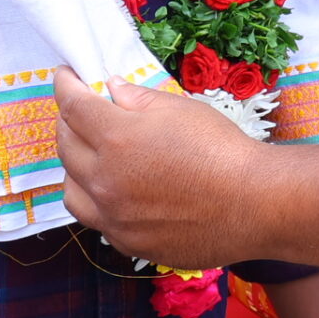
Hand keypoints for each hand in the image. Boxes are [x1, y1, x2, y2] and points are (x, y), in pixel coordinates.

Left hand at [55, 68, 267, 268]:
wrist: (254, 203)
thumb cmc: (222, 150)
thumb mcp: (181, 110)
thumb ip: (138, 99)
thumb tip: (112, 90)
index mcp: (117, 139)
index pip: (73, 107)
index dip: (64, 85)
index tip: (65, 75)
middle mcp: (105, 179)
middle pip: (64, 146)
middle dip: (66, 122)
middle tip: (77, 111)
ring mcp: (113, 216)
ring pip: (70, 190)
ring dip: (73, 167)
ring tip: (90, 156)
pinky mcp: (126, 242)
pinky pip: (96, 219)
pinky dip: (96, 200)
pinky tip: (115, 192)